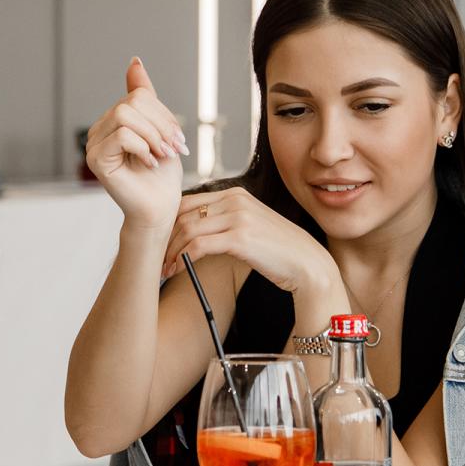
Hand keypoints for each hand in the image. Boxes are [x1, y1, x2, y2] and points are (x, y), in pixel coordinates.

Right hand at [86, 58, 189, 230]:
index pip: (138, 96)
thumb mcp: (160, 129)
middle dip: (161, 124)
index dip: (163, 114)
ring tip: (163, 155)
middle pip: (132, 103)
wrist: (159, 209)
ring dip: (153, 136)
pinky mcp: (96, 159)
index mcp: (113, 120)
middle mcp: (99, 129)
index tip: (178, 138)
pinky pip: (123, 135)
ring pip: (125, 116)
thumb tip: (134, 61)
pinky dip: (143, 148)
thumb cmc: (161, 175)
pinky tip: (149, 163)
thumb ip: (145, 96)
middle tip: (175, 148)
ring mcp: (94, 144)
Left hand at [163, 187, 339, 295]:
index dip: (169, 223)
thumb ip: (226, 222)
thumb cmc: (279, 251)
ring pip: (188, 230)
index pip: (189, 202)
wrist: (307, 263)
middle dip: (165, 239)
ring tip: (164, 270)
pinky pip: (198, 246)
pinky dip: (182, 260)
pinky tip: (178, 271)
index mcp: (236, 194)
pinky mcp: (240, 237)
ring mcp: (238, 216)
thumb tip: (194, 233)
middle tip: (157, 259)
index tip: (162, 244)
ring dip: (171, 252)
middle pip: (184, 215)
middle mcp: (235, 199)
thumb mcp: (250, 226)